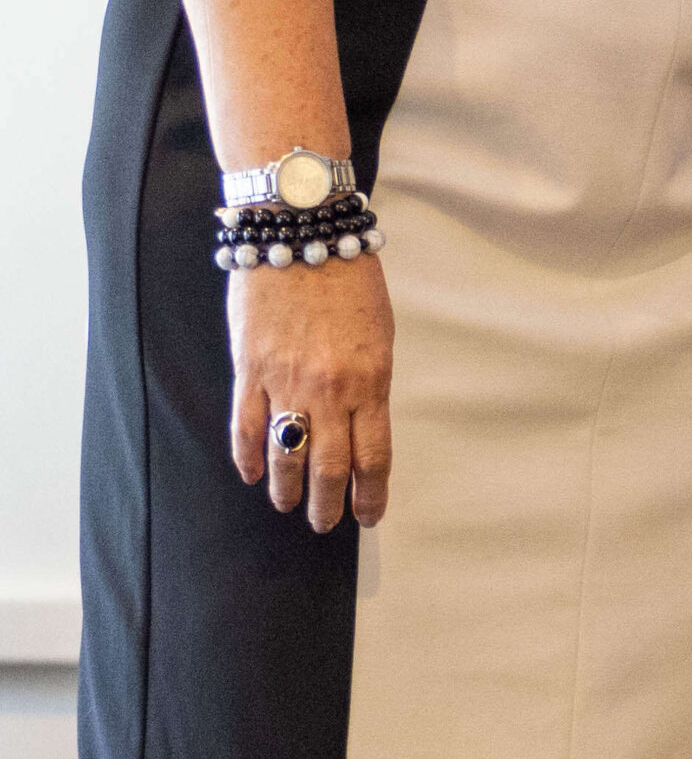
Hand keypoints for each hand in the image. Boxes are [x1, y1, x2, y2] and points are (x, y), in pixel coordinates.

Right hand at [227, 254, 394, 530]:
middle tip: (326, 524)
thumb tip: (360, 425)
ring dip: (289, 490)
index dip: (371, 493)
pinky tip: (253, 475)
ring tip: (291, 506)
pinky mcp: (250, 370)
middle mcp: (329, 390)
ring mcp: (286, 383)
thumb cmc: (349, 278)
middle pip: (329, 467)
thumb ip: (369, 382)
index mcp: (370, 380)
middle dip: (329, 505)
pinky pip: (246, 427)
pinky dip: (248, 458)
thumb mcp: (379, 332)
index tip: (370, 514)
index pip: (373, 456)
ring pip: (286, 456)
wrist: (301, 234)